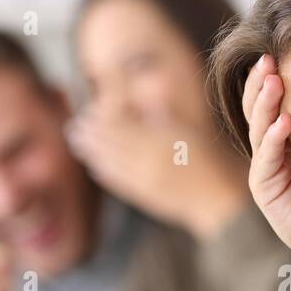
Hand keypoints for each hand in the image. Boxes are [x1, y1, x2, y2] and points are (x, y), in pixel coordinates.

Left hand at [67, 107, 247, 239]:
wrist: (215, 199)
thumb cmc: (207, 160)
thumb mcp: (187, 130)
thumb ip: (163, 113)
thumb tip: (145, 91)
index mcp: (159, 140)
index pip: (123, 124)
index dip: (104, 117)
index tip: (91, 109)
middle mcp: (148, 159)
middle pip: (111, 142)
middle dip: (91, 133)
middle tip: (75, 124)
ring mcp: (143, 179)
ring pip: (109, 161)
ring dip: (91, 151)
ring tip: (77, 140)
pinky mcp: (143, 196)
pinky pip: (117, 181)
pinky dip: (103, 171)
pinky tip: (95, 165)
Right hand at [240, 54, 290, 266]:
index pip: (280, 98)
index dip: (279, 74)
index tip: (288, 47)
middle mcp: (277, 148)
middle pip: (261, 107)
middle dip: (263, 80)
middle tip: (270, 55)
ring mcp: (268, 168)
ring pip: (259, 127)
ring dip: (264, 102)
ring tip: (272, 79)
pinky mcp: (265, 189)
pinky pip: (266, 159)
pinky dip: (273, 138)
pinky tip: (283, 121)